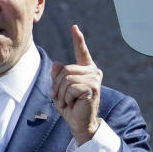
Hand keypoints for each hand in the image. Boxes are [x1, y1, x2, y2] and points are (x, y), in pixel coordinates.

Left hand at [51, 25, 101, 144]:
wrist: (80, 124)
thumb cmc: (71, 107)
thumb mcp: (60, 90)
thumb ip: (58, 76)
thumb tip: (57, 63)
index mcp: (86, 70)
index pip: (82, 52)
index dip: (78, 40)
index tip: (74, 28)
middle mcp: (93, 72)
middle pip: (65, 70)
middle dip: (58, 86)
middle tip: (61, 98)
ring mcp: (94, 79)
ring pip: (66, 79)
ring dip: (61, 93)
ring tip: (68, 102)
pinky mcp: (93, 87)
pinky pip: (70, 87)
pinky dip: (66, 97)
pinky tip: (73, 104)